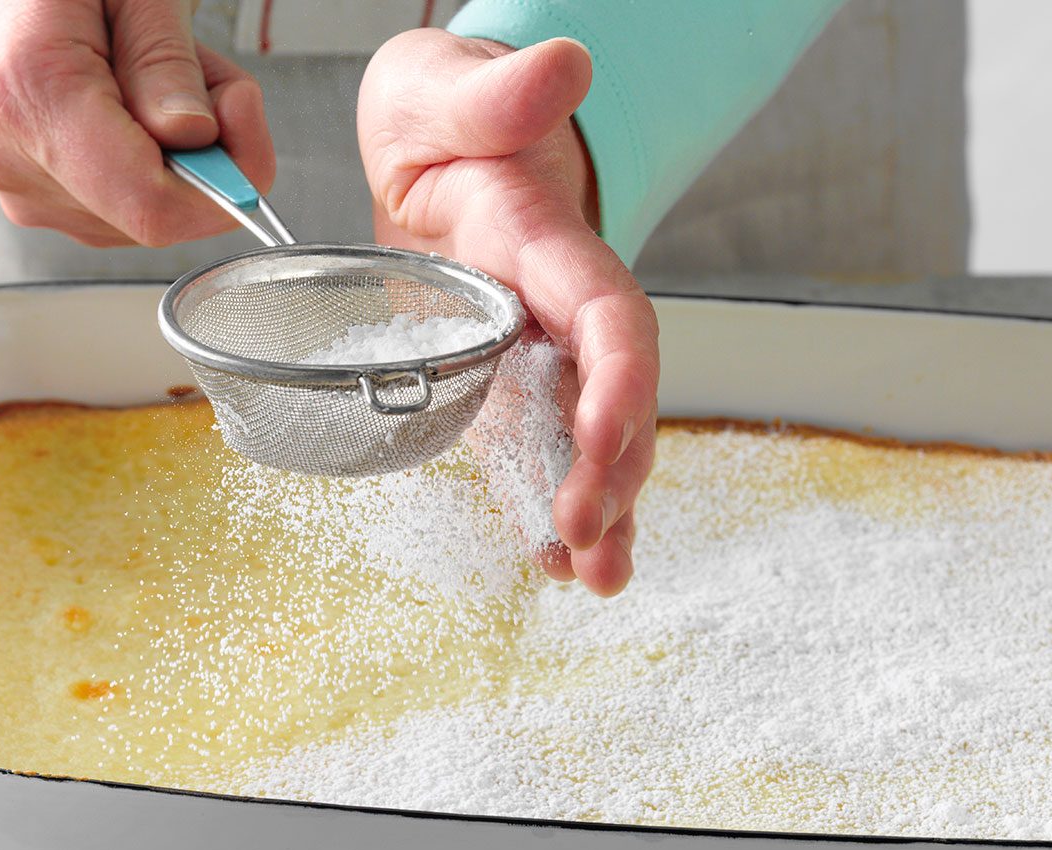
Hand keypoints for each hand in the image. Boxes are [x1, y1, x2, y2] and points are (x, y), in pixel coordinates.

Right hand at [0, 0, 276, 246]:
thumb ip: (165, 63)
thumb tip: (196, 136)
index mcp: (32, 99)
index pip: (150, 205)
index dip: (222, 184)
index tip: (244, 122)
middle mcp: (16, 162)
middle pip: (155, 213)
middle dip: (203, 150)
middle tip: (198, 73)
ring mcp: (24, 190)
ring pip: (147, 215)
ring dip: (180, 154)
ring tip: (151, 77)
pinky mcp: (38, 201)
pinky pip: (125, 209)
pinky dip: (150, 164)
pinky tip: (130, 108)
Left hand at [359, 29, 659, 595]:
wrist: (434, 147)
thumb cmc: (436, 119)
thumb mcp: (441, 91)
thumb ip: (494, 92)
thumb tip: (561, 67)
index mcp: (544, 241)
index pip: (605, 311)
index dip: (617, 377)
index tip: (607, 435)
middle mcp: (556, 307)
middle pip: (611, 392)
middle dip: (612, 467)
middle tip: (586, 534)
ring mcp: (538, 352)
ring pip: (586, 436)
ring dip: (600, 507)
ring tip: (597, 580)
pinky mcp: (507, 383)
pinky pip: (540, 450)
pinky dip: (553, 507)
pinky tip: (559, 566)